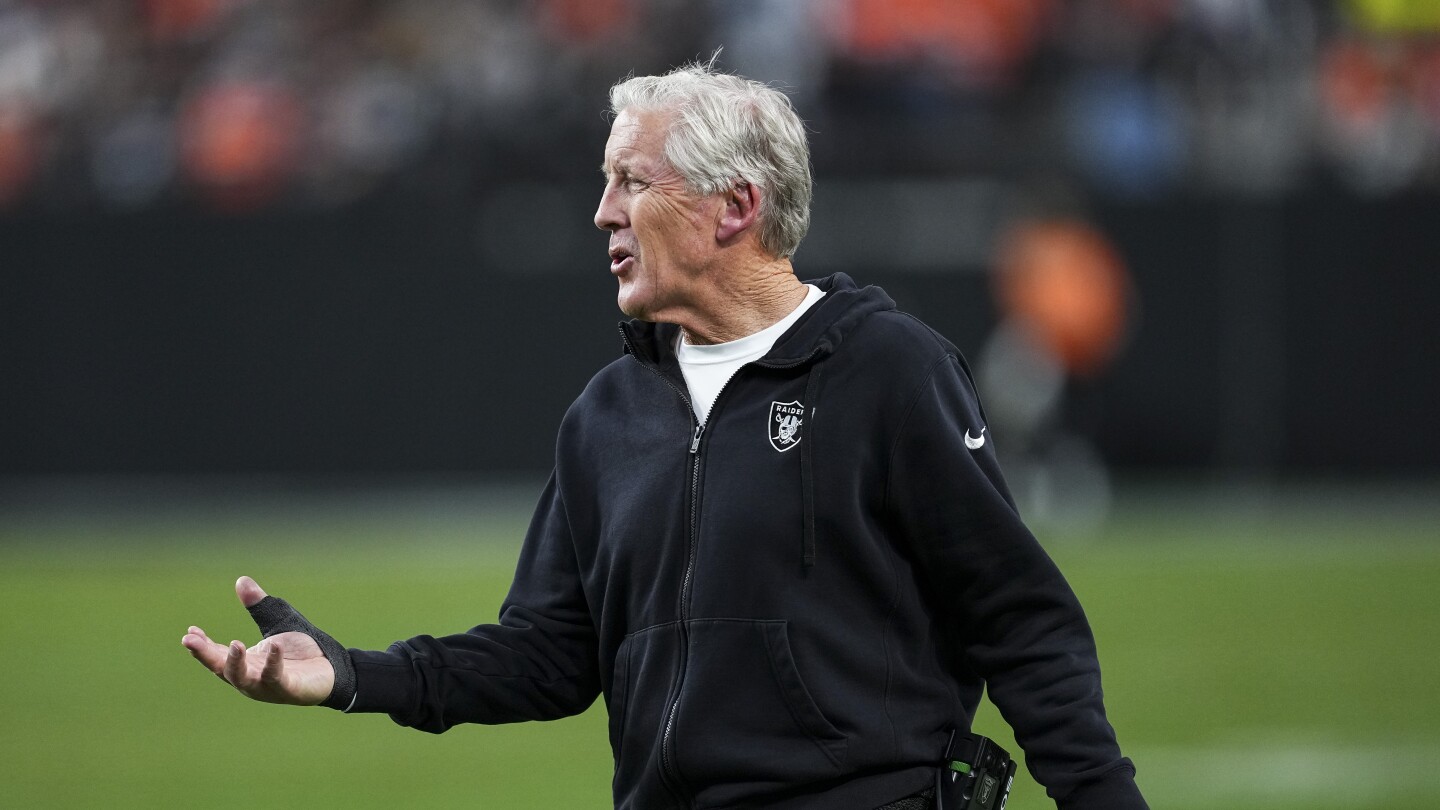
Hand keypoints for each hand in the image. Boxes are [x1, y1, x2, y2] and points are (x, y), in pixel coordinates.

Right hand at [182, 576, 335, 705]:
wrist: (333, 669)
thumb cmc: (301, 650)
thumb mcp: (277, 622)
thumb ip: (259, 606)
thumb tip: (241, 580)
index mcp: (245, 663)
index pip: (216, 656)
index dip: (201, 646)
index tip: (189, 633)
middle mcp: (250, 678)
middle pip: (222, 669)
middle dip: (206, 655)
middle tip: (190, 640)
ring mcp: (267, 687)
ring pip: (243, 679)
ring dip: (236, 663)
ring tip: (234, 644)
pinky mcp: (288, 689)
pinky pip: (276, 677)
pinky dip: (273, 663)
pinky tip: (274, 646)